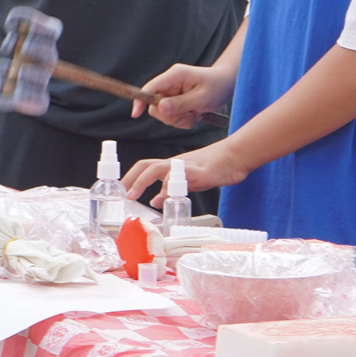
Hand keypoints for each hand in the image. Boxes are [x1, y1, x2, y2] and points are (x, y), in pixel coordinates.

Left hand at [122, 142, 250, 205]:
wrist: (236, 155)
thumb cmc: (214, 167)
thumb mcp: (189, 181)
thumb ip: (171, 189)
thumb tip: (156, 200)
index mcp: (172, 166)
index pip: (145, 167)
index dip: (130, 177)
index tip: (119, 190)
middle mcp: (176, 163)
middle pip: (147, 165)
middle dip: (131, 179)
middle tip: (122, 194)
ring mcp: (187, 167)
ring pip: (159, 168)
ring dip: (143, 181)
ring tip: (134, 195)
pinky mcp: (200, 172)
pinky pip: (182, 177)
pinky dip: (171, 185)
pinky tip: (167, 196)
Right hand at [134, 62, 235, 128]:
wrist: (227, 84)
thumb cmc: (217, 86)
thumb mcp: (201, 97)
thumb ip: (180, 104)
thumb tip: (159, 108)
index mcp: (174, 76)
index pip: (149, 88)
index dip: (140, 101)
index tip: (136, 114)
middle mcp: (170, 83)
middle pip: (154, 106)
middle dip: (170, 116)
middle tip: (190, 113)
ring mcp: (172, 93)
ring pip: (164, 115)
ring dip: (180, 119)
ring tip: (196, 112)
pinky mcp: (176, 102)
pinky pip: (173, 118)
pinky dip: (184, 120)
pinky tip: (196, 113)